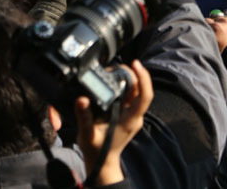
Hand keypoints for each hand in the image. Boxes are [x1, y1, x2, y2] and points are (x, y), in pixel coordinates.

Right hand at [75, 60, 152, 185]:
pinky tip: (114, 80)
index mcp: (130, 120)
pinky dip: (124, 85)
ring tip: (114, 70)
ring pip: (136, 91)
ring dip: (128, 79)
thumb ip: (84, 118)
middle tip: (119, 65)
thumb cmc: (97, 151)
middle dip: (133, 74)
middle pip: (141, 89)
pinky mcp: (128, 114)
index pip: (145, 96)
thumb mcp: (87, 135)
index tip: (135, 64)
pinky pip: (131, 95)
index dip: (143, 77)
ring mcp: (133, 115)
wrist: (102, 163)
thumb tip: (82, 99)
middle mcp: (135, 116)